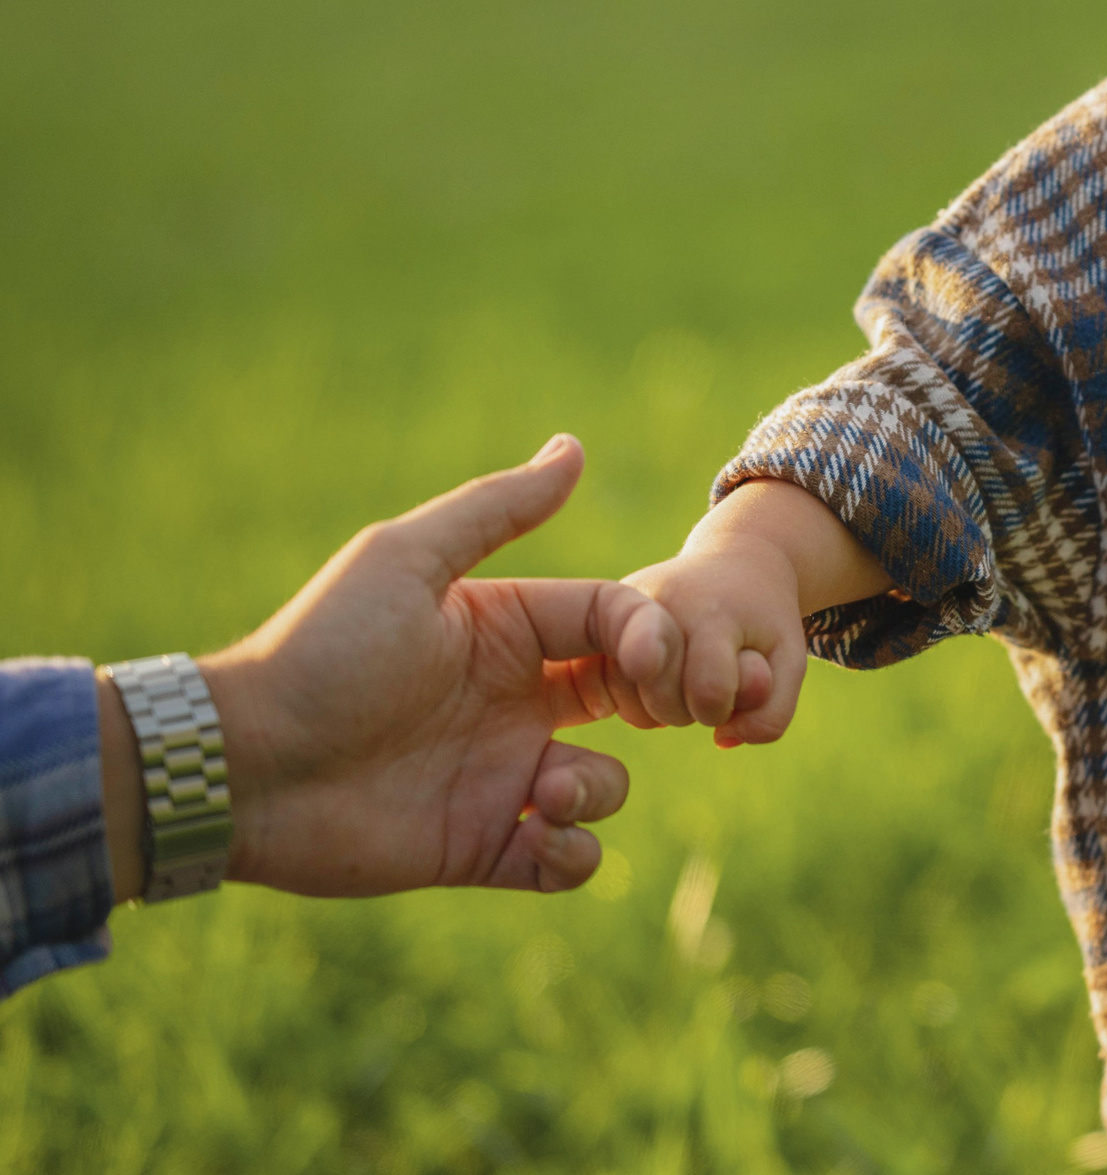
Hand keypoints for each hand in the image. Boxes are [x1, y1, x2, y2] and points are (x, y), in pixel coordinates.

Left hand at [187, 435, 689, 895]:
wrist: (244, 765)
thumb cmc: (323, 652)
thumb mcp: (406, 561)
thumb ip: (496, 509)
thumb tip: (575, 447)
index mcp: (508, 631)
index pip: (617, 620)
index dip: (651, 636)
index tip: (648, 663)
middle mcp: (516, 701)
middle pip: (632, 697)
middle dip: (661, 707)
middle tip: (654, 718)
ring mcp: (501, 776)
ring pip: (604, 783)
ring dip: (595, 789)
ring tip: (541, 793)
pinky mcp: (482, 846)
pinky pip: (566, 860)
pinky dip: (573, 856)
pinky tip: (535, 835)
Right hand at [623, 478, 883, 748]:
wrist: (733, 562)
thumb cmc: (763, 620)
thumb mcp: (789, 661)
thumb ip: (771, 714)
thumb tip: (722, 740)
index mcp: (709, 614)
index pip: (709, 691)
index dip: (727, 704)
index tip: (736, 678)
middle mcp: (656, 608)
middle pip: (664, 705)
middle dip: (696, 708)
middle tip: (715, 672)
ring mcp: (621, 613)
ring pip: (631, 706)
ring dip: (665, 707)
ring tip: (689, 671)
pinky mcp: (598, 621)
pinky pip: (604, 689)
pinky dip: (636, 698)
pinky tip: (660, 677)